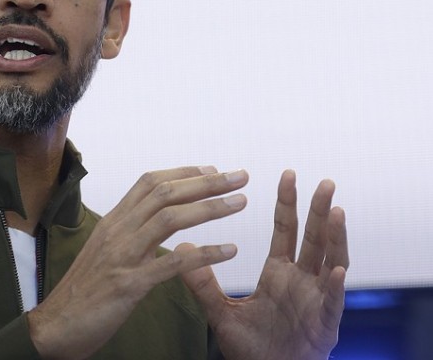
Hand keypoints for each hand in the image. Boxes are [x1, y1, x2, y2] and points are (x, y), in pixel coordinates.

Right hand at [28, 166, 248, 359]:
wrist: (56, 325)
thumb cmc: (84, 291)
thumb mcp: (104, 252)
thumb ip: (127, 234)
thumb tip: (151, 220)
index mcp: (112, 222)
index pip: (149, 182)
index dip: (183, 172)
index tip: (212, 170)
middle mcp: (117, 231)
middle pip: (165, 193)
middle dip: (206, 182)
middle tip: (239, 176)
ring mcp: (122, 255)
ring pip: (170, 219)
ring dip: (210, 208)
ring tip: (241, 203)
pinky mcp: (130, 284)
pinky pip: (174, 263)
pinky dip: (205, 253)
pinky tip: (230, 251)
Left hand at [177, 170, 348, 359]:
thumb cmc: (252, 346)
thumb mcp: (222, 312)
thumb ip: (202, 282)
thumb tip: (179, 247)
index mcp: (279, 272)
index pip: (284, 230)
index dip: (287, 203)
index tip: (286, 174)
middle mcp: (301, 280)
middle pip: (313, 238)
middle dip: (319, 210)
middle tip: (324, 181)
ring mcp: (315, 301)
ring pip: (330, 262)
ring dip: (335, 237)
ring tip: (336, 211)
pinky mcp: (324, 325)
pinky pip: (331, 303)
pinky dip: (334, 285)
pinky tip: (338, 268)